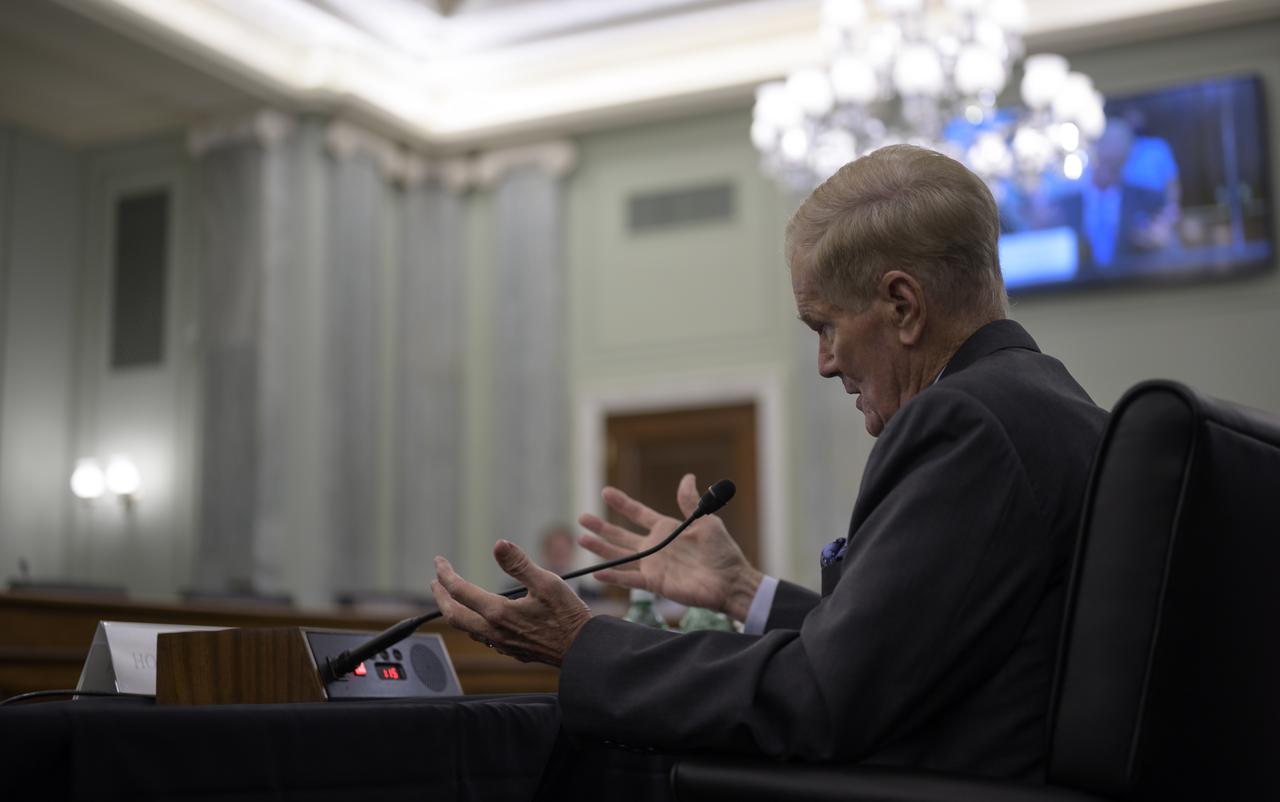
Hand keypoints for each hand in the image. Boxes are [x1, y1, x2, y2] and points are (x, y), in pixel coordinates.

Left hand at [431, 540, 590, 666]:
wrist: (583, 649)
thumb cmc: (568, 615)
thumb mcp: (547, 582)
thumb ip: (519, 564)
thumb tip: (498, 544)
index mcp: (498, 612)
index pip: (460, 591)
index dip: (445, 574)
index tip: (439, 562)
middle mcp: (495, 631)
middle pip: (454, 615)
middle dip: (441, 597)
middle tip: (436, 582)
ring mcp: (502, 644)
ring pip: (467, 629)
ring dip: (455, 611)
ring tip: (454, 598)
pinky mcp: (512, 651)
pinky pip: (483, 638)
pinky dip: (473, 623)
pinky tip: (482, 618)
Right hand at [578, 473, 762, 620]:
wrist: (729, 580)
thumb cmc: (721, 551)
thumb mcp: (705, 521)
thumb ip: (690, 502)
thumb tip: (686, 476)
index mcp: (666, 530)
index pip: (638, 513)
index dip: (622, 503)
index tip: (606, 491)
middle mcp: (655, 547)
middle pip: (621, 535)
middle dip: (602, 526)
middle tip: (582, 517)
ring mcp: (653, 566)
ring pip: (620, 556)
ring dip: (601, 548)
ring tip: (582, 538)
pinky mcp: (655, 583)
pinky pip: (630, 579)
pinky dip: (613, 576)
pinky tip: (596, 572)